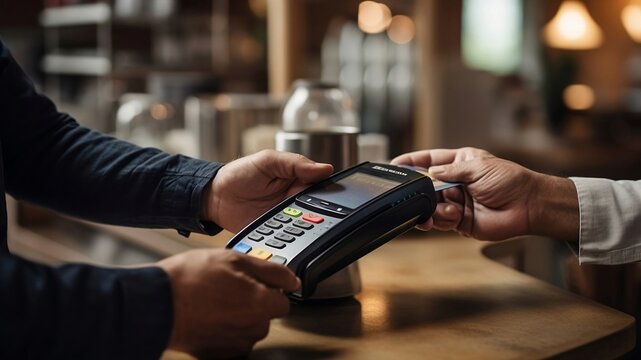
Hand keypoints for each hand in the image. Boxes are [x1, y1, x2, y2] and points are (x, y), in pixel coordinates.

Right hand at [158, 249, 299, 357]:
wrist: (155, 304)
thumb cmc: (189, 280)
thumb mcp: (233, 258)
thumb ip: (270, 270)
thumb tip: (292, 279)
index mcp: (261, 304)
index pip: (284, 301)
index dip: (270, 288)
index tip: (256, 282)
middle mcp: (252, 328)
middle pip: (266, 315)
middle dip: (253, 301)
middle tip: (228, 286)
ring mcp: (235, 344)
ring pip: (248, 328)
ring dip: (238, 315)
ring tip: (214, 299)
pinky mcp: (218, 354)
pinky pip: (231, 340)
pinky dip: (223, 329)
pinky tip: (208, 314)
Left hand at [204, 150, 332, 232]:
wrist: (215, 197)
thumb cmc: (239, 173)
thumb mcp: (268, 160)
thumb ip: (295, 163)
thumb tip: (324, 168)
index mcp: (299, 179)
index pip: (322, 186)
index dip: (328, 192)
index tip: (332, 197)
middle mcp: (296, 200)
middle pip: (317, 209)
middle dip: (318, 213)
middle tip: (311, 212)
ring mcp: (286, 217)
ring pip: (306, 226)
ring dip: (306, 227)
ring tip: (299, 224)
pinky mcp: (276, 232)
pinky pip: (289, 238)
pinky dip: (292, 240)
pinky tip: (292, 239)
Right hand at [391, 147, 578, 241]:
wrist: (528, 206)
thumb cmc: (510, 181)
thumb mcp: (479, 167)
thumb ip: (450, 171)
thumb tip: (429, 173)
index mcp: (459, 163)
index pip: (429, 160)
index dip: (412, 162)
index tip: (395, 165)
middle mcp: (455, 182)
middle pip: (426, 185)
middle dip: (421, 190)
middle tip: (418, 193)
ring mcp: (456, 202)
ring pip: (430, 205)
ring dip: (433, 207)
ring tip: (448, 207)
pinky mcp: (459, 221)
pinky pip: (440, 220)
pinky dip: (441, 219)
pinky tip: (452, 215)